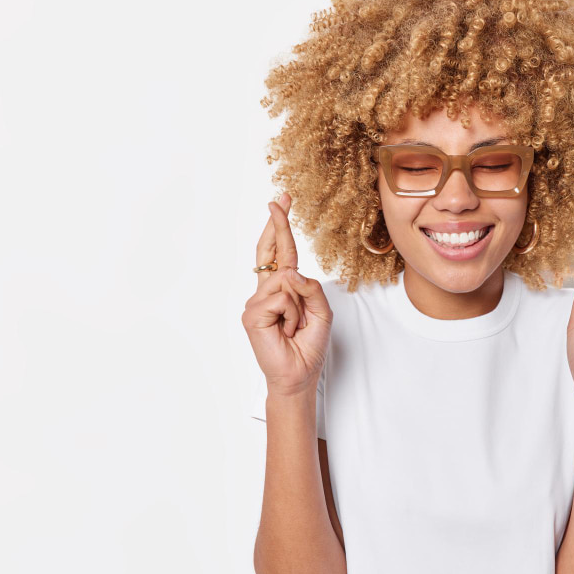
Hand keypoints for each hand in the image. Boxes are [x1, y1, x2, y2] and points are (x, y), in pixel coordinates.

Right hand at [241, 192, 332, 395]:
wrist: (298, 374)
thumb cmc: (308, 346)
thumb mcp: (322, 311)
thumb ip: (312, 288)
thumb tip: (292, 272)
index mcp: (282, 288)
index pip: (280, 252)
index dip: (280, 227)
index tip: (281, 201)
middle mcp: (265, 291)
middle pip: (270, 251)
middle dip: (277, 224)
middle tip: (279, 199)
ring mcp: (256, 301)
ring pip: (286, 280)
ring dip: (300, 305)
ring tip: (295, 326)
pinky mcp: (251, 314)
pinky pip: (281, 298)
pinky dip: (292, 315)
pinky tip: (286, 329)